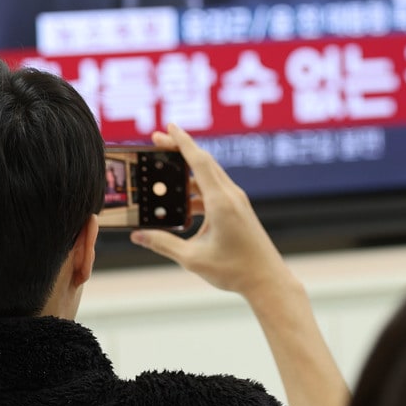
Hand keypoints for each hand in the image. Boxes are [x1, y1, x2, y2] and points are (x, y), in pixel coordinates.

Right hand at [132, 123, 292, 300]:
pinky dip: (197, 189)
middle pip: (203, 162)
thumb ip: (163, 244)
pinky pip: (215, 190)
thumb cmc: (234, 270)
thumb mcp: (192, 259)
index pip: (198, 161)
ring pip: (209, 176)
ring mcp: (236, 201)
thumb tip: (138, 235)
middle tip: (157, 141)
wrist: (267, 280)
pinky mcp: (238, 209)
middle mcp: (230, 195)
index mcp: (220, 201)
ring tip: (165, 174)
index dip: (181, 141)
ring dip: (187, 171)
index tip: (168, 126)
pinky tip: (183, 203)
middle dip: (179, 149)